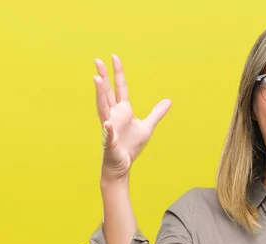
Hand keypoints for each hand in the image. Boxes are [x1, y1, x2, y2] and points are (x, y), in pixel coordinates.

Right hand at [94, 54, 171, 180]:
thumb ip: (156, 113)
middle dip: (103, 76)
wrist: (122, 164)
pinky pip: (108, 135)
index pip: (120, 87)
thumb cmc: (131, 146)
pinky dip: (108, 130)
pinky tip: (107, 124)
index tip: (114, 56)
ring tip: (96, 79)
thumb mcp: (147, 126)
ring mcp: (109, 127)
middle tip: (97, 59)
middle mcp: (113, 115)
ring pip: (103, 107)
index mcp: (122, 110)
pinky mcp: (109, 142)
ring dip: (100, 94)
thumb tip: (169, 100)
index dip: (118, 72)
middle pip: (107, 92)